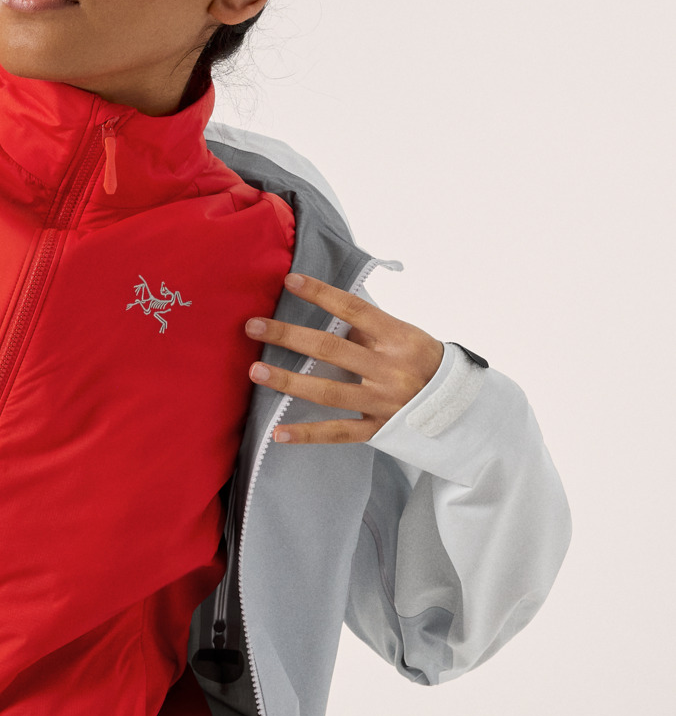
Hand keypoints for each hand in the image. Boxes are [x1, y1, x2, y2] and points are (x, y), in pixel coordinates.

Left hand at [244, 272, 443, 444]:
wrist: (461, 407)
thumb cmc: (425, 362)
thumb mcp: (406, 337)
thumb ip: (368, 328)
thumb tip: (326, 307)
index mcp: (399, 338)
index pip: (355, 310)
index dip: (322, 294)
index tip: (290, 281)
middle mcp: (390, 369)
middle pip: (331, 350)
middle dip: (289, 336)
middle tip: (253, 326)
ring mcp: (383, 402)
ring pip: (329, 392)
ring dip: (289, 382)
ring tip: (256, 371)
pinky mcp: (379, 429)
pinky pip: (339, 432)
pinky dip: (308, 434)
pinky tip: (279, 433)